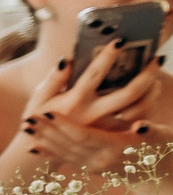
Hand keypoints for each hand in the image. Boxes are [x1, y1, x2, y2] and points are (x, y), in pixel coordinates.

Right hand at [17, 44, 165, 173]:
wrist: (41, 154)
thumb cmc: (39, 120)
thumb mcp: (39, 98)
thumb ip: (53, 79)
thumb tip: (66, 59)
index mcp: (75, 101)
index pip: (94, 73)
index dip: (108, 55)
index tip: (121, 40)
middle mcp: (94, 114)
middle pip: (130, 92)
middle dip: (147, 73)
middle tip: (156, 58)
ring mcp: (106, 127)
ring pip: (140, 107)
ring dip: (152, 89)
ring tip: (155, 75)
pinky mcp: (114, 136)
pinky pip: (140, 120)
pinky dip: (148, 104)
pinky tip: (150, 92)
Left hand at [23, 112, 152, 175]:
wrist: (162, 176)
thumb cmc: (164, 147)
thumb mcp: (162, 136)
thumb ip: (150, 130)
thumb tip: (141, 125)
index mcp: (116, 148)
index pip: (84, 136)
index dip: (65, 125)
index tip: (48, 112)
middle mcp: (102, 160)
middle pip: (68, 144)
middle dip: (46, 131)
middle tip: (27, 118)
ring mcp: (95, 167)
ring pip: (63, 153)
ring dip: (43, 140)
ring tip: (25, 128)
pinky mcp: (92, 169)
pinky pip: (66, 161)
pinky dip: (48, 154)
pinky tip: (33, 147)